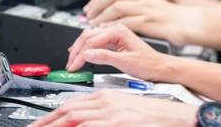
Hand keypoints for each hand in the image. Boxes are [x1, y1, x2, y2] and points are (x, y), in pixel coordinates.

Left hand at [30, 90, 196, 126]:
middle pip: (67, 109)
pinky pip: (90, 126)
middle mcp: (106, 102)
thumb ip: (104, 116)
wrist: (179, 116)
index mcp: (106, 96)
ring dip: (54, 125)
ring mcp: (112, 113)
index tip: (40, 124)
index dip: (52, 116)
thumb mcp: (124, 112)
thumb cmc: (155, 116)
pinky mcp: (119, 122)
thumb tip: (84, 122)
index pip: (71, 104)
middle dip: (46, 121)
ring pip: (74, 117)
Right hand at [65, 24, 172, 81]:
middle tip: (69, 64)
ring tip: (72, 61)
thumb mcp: (125, 62)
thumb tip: (87, 54)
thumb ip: (104, 57)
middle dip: (76, 50)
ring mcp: (115, 35)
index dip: (79, 55)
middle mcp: (115, 30)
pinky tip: (82, 55)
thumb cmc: (148, 64)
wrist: (160, 67)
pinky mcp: (115, 41)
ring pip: (90, 38)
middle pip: (87, 36)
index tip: (73, 66)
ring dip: (79, 49)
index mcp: (118, 31)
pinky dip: (87, 49)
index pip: (91, 41)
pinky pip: (96, 42)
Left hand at [83, 0, 202, 43]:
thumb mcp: (154, 4)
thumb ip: (141, 3)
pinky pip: (126, 22)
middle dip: (96, 6)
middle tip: (87, 16)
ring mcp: (144, 9)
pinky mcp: (147, 21)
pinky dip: (113, 26)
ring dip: (101, 17)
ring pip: (116, 8)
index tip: (89, 8)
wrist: (189, 23)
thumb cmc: (173, 17)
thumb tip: (132, 2)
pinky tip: (105, 31)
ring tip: (92, 25)